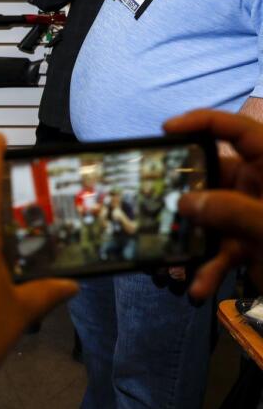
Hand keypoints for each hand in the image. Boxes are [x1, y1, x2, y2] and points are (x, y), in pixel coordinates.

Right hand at [165, 109, 262, 298]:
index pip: (238, 130)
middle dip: (183, 190)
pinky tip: (199, 286)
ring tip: (168, 249)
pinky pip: (219, 250)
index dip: (202, 122)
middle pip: (212, 175)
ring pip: (209, 217)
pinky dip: (207, 268)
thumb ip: (231, 211)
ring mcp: (250, 216)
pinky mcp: (248, 244)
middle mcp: (257, 187)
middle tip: (155, 198)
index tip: (166, 130)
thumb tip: (185, 202)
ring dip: (190, 237)